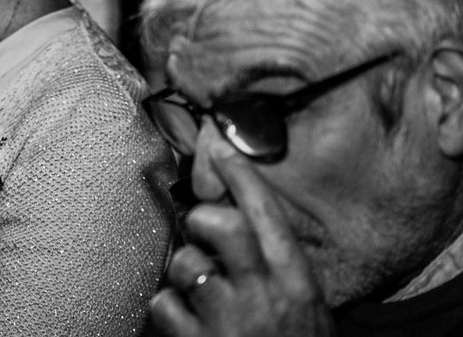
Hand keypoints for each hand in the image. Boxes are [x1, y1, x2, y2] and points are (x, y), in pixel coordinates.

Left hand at [149, 150, 335, 335]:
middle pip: (221, 226)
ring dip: (183, 275)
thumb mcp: (306, 313)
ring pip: (185, 263)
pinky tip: (186, 329)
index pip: (268, 217)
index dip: (243, 178)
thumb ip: (276, 272)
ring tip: (199, 299)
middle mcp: (264, 296)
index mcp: (297, 285)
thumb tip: (238, 227)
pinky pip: (163, 303)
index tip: (223, 149)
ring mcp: (228, 319)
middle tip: (202, 237)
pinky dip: (168, 312)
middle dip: (203, 222)